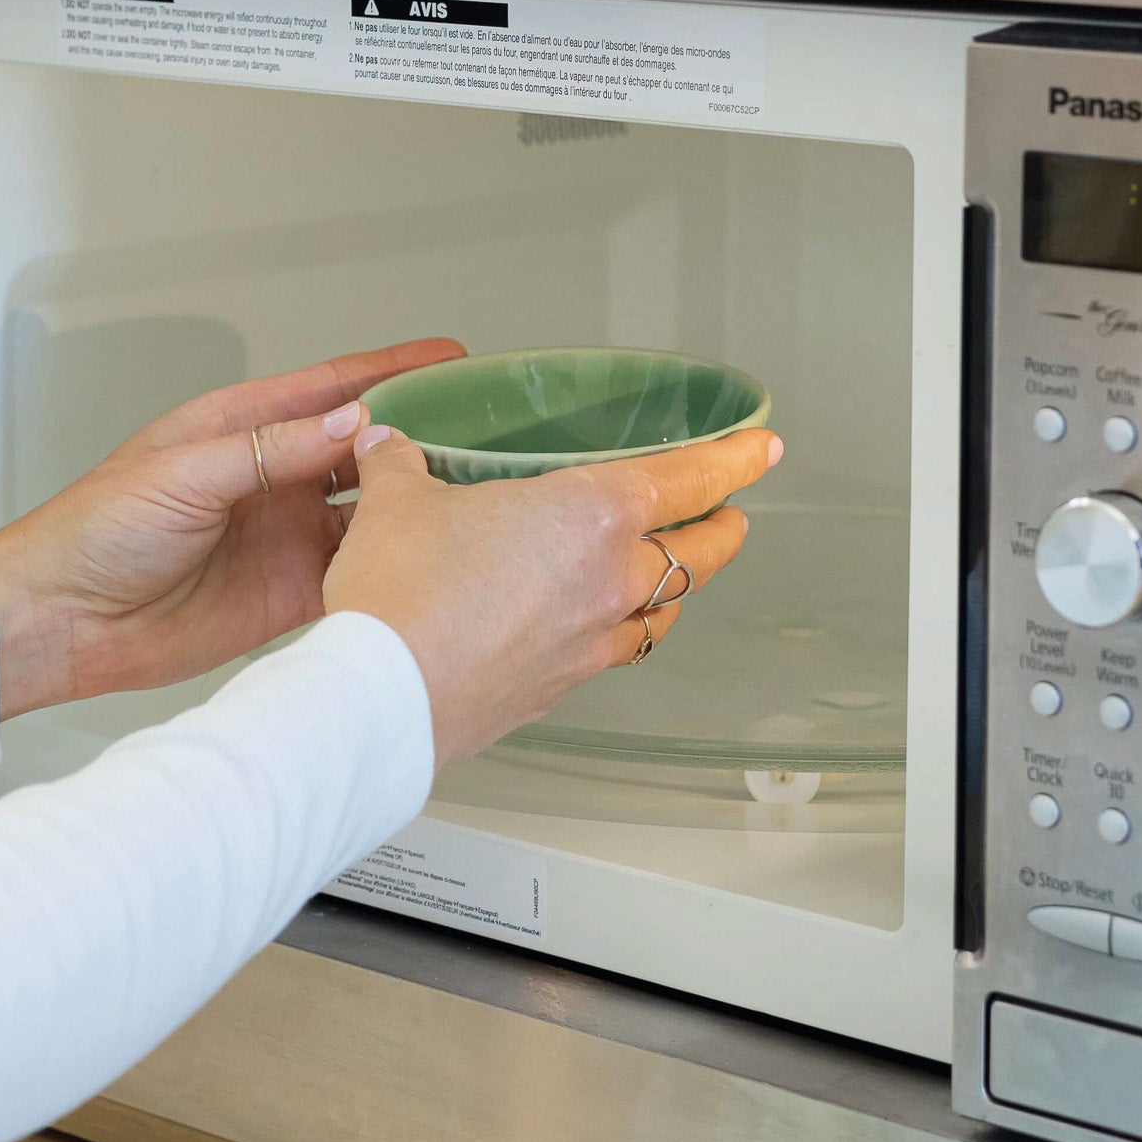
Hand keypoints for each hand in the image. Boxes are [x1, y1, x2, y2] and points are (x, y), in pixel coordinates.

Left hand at [0, 340, 464, 716]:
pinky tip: (426, 561)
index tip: (451, 358)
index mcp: (241, 429)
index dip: (393, 370)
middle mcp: (272, 479)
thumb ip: (270, 451)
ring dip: (411, 504)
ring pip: (369, 513)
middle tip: (485, 432)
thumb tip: (348, 424)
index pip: (331, 389)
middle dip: (419, 435)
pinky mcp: (289, 594)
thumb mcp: (183, 473)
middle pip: (362, 449)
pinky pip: (354, 575)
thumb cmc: (94, 531)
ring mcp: (285, 537)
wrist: (62, 620)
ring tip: (471, 495)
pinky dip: (390, 568)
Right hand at [323, 423, 782, 766]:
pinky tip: (594, 631)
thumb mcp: (396, 502)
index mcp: (591, 515)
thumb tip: (388, 444)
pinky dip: (618, 634)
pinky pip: (612, 655)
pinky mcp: (559, 690)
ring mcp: (591, 644)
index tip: (760, 448)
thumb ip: (401, 465)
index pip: (690, 479)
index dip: (733, 459)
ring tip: (670, 576)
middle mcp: (610, 582)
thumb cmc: (403, 594)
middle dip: (723, 527)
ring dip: (677, 590)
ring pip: (665, 613)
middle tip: (728, 512)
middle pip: (700, 554)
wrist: (381, 697)